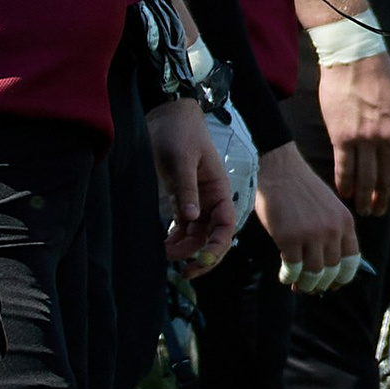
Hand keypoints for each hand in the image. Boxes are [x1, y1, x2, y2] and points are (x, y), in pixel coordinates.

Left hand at [148, 102, 235, 273]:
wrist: (167, 115)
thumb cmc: (179, 133)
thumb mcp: (182, 160)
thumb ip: (185, 189)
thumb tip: (190, 219)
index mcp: (219, 190)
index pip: (225, 226)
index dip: (217, 247)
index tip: (200, 261)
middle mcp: (211, 200)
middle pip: (212, 236)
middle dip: (200, 256)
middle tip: (184, 272)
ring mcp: (197, 201)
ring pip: (196, 235)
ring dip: (184, 249)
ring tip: (164, 256)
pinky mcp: (182, 200)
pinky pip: (183, 227)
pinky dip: (176, 239)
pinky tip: (164, 245)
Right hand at [253, 140, 359, 293]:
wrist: (280, 170)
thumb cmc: (302, 189)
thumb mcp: (329, 208)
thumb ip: (333, 232)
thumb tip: (328, 266)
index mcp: (345, 223)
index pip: (352, 262)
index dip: (342, 278)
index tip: (333, 284)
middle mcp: (332, 231)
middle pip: (332, 271)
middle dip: (321, 284)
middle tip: (311, 287)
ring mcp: (311, 235)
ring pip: (313, 274)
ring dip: (305, 284)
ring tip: (297, 284)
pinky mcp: (289, 238)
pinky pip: (293, 269)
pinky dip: (288, 277)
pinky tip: (284, 275)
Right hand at [317, 45, 389, 214]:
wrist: (355, 58)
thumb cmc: (382, 76)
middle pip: (387, 180)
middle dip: (383, 201)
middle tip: (378, 212)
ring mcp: (366, 138)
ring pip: (366, 179)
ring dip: (364, 199)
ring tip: (362, 209)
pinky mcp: (342, 136)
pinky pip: (345, 168)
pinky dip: (345, 184)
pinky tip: (344, 193)